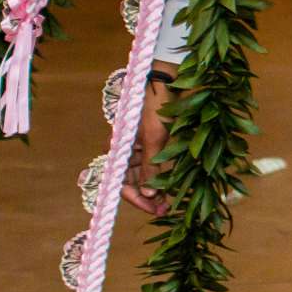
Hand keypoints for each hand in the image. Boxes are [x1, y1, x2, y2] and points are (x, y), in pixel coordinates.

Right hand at [123, 76, 174, 216]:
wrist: (166, 80)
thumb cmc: (156, 105)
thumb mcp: (155, 137)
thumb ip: (152, 165)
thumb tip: (150, 194)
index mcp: (119, 149)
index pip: (121, 183)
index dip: (136, 199)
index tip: (153, 209)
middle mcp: (127, 151)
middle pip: (132, 182)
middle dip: (148, 197)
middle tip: (165, 210)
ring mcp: (140, 147)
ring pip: (144, 176)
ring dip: (156, 189)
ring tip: (169, 203)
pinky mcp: (154, 143)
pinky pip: (154, 166)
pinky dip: (162, 177)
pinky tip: (171, 187)